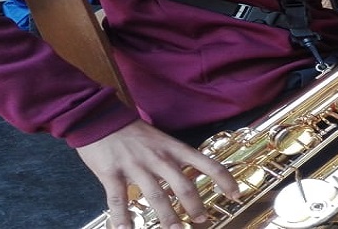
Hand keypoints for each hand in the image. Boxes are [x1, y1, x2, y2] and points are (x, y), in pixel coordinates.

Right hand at [77, 120, 239, 228]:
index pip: (208, 164)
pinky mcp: (112, 173)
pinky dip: (123, 217)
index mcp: (175, 149)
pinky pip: (118, 200)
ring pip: (157, 196)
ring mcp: (136, 166)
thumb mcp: (163, 141)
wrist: (101, 119)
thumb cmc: (134, 133)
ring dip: (167, 217)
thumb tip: (192, 180)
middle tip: (202, 220)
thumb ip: (176, 159)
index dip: (225, 180)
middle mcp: (159, 158)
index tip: (235, 194)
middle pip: (184, 186)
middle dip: (195, 206)